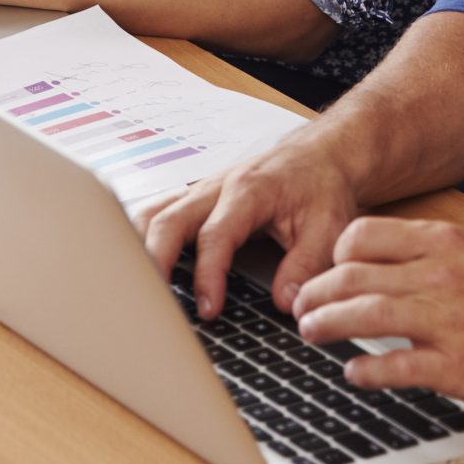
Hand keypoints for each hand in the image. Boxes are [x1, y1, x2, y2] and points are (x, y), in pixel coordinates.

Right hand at [139, 129, 363, 318]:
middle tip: (151, 302)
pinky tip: (136, 264)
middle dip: (153, 261)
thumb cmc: (321, 186)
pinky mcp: (195, 199)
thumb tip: (284, 302)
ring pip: (154, 213)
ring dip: (139, 246)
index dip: (208, 274)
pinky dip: (141, 237)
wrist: (320, 154)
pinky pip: (158, 214)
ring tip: (134, 286)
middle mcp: (216, 187)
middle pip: (169, 220)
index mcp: (249, 191)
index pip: (216, 235)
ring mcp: (201, 191)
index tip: (208, 309)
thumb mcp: (329, 225)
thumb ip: (307, 264)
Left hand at [291, 218, 463, 409]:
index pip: (362, 236)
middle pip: (352, 277)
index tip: (325, 273)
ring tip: (311, 332)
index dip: (332, 257)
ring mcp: (449, 322)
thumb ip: (426, 251)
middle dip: (316, 294)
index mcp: (445, 242)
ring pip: (365, 316)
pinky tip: (353, 373)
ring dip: (327, 325)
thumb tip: (368, 257)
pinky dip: (364, 371)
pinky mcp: (457, 366)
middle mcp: (442, 276)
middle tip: (302, 308)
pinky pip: (395, 368)